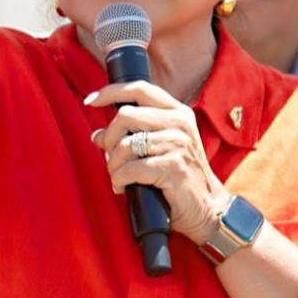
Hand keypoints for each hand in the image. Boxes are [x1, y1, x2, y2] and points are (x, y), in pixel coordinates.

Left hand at [86, 82, 228, 244]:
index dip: (111, 92)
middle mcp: (179, 123)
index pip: (140, 89)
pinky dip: (119, 180)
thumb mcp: (161, 148)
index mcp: (178, 112)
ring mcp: (177, 144)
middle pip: (125, 115)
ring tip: (118, 177)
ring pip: (124, 145)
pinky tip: (123, 187)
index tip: (91, 101)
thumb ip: (133, 135)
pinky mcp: (172, 167)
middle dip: (110, 138)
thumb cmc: (180, 177)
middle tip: (111, 157)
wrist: (207, 208)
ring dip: (113, 165)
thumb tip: (97, 135)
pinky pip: (130, 169)